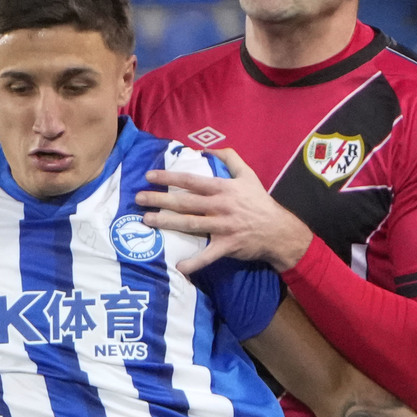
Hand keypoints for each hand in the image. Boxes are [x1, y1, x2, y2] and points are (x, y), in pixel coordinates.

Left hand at [135, 152, 311, 273]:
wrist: (278, 230)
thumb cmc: (259, 201)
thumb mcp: (248, 174)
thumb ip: (229, 158)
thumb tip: (207, 149)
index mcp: (223, 188)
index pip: (191, 180)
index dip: (169, 177)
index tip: (150, 176)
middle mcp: (220, 206)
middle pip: (185, 202)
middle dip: (160, 199)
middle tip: (139, 198)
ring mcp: (223, 227)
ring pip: (190, 224)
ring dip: (167, 223)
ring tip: (146, 220)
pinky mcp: (226, 246)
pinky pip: (208, 255)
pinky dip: (194, 263)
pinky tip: (178, 267)